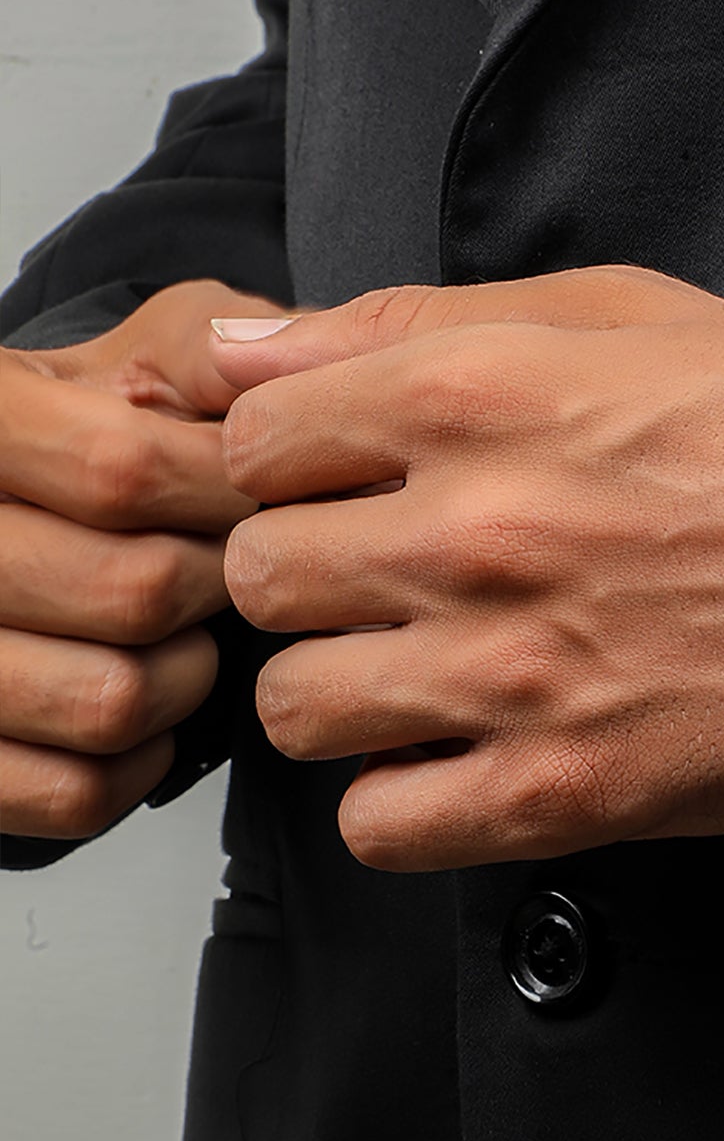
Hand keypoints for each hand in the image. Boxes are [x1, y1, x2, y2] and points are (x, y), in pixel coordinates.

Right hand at [0, 281, 278, 839]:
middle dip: (221, 585)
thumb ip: (210, 348)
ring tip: (185, 635)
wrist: (8, 516)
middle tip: (232, 568)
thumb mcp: (139, 353)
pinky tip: (144, 704)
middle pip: (133, 592)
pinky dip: (138, 762)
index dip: (232, 491)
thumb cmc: (88, 435)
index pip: (125, 469)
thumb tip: (280, 371)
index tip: (273, 493)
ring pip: (109, 702)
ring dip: (186, 678)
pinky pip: (76, 792)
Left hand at [215, 268, 723, 868]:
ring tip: (426, 677)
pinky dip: (401, 799)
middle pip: (255, 577)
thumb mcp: (624, 313)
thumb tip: (243, 346)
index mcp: (477, 397)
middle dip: (310, 576)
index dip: (289, 466)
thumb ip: (413, 320)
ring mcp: (516, 672)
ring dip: (345, 691)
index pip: (251, 442)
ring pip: (295, 709)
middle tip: (393, 583)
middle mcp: (474, 532)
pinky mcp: (568, 791)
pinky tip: (465, 757)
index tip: (348, 488)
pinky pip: (380, 826)